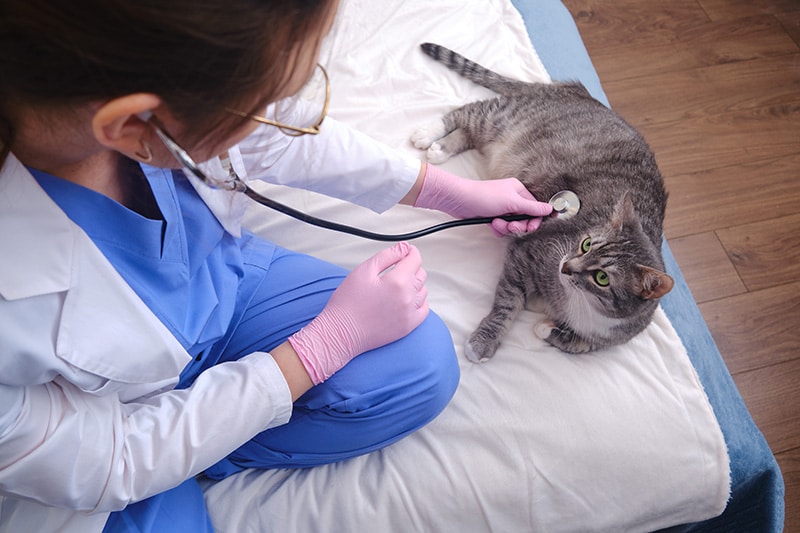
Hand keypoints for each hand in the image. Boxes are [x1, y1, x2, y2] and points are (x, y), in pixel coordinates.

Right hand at [288, 242, 428, 383]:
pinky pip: (424, 309)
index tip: (405, 251)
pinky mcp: (408, 327)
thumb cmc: (348, 303)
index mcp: (397, 282)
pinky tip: (406, 299)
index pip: (415, 260)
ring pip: (423, 291)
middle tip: (396, 268)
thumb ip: (388, 256)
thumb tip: (404, 248)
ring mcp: (410, 314)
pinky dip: (418, 301)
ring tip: (397, 285)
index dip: (410, 252)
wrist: (341, 333)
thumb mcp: (364, 270)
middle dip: (411, 267)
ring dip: (414, 284)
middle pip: (420, 274)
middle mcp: (408, 298)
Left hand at [413, 164, 552, 235]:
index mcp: (519, 191)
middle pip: (525, 218)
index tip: (530, 227)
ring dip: (506, 227)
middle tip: (511, 226)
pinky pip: (502, 227)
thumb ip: (532, 208)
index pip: (535, 208)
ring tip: (496, 223)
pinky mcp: (493, 216)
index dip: (535, 220)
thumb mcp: (512, 203)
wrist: (460, 200)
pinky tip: (491, 224)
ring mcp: (502, 208)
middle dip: (518, 225)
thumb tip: (551, 209)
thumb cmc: (484, 197)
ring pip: (513, 225)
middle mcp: (512, 199)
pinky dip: (498, 228)